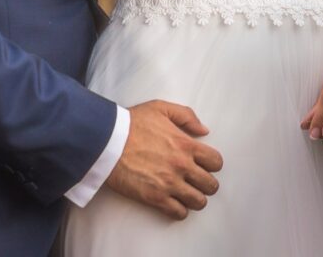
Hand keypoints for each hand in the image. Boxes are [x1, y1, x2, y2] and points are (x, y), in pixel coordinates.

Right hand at [105, 100, 222, 219]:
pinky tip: (175, 205)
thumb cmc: (132, 124)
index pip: (215, 162)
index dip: (213, 165)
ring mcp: (170, 184)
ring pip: (198, 201)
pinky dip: (180, 211)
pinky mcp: (155, 198)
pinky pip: (178, 213)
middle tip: (198, 183)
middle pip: (210, 185)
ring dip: (196, 200)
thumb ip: (187, 116)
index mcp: (186, 145)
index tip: (206, 166)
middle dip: (207, 185)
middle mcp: (182, 166)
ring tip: (189, 196)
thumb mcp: (162, 108)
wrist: (106, 142)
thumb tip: (203, 130)